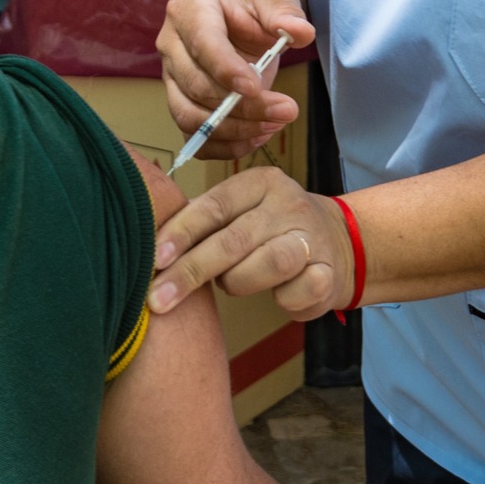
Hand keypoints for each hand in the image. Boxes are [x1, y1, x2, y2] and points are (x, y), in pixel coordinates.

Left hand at [150, 168, 353, 319]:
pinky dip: (282, 300)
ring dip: (238, 282)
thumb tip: (145, 249)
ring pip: (268, 263)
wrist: (339, 244)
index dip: (181, 233)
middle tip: (158, 300)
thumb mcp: (240, 214)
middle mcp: (287, 204)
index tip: (154, 259)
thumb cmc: (268, 231)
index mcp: (260, 183)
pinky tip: (279, 296)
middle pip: (233, 239)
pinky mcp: (329, 272)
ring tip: (231, 284)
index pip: (214, 206)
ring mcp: (312, 237)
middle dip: (191, 272)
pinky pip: (296, 293)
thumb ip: (202, 224)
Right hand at [158, 0, 315, 159]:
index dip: (226, 70)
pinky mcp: (182, 103)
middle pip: (196, 86)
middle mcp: (171, 46)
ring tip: (274, 124)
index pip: (202, 44)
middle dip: (241, 106)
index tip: (256, 88)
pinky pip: (195, 136)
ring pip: (189, 117)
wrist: (235, 14)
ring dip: (234, 130)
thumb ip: (285, 13)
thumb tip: (302, 33)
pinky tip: (258, 137)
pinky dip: (225, 146)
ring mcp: (172, 78)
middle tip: (285, 110)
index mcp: (189, 11)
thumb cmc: (250, 3)